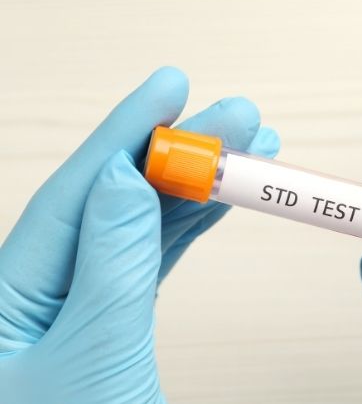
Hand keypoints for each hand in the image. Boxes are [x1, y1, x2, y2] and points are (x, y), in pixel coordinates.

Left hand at [0, 67, 279, 402]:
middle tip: (242, 117)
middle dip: (182, 152)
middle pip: (116, 198)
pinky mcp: (109, 322)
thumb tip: (123, 177)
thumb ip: (107, 267)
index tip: (176, 86)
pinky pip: (151, 260)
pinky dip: (190, 228)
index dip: (129, 132)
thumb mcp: (92, 362)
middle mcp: (39, 289)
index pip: (79, 193)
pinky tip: (219, 204)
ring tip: (250, 152)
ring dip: (197, 186)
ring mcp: (76, 305)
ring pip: (141, 224)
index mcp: (10, 294)